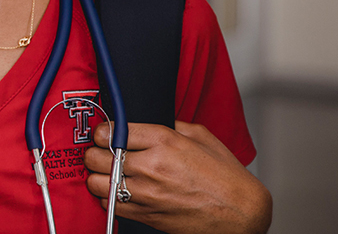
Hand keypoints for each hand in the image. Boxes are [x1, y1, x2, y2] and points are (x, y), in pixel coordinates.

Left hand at [84, 121, 270, 233]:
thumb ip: (169, 125)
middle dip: (95, 153)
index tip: (106, 134)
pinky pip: (109, 205)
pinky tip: (119, 191)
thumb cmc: (226, 178)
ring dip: (98, 176)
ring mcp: (146, 193)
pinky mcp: (146, 214)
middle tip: (102, 153)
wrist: (242, 214)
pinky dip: (108, 197)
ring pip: (96, 182)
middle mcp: (151, 166)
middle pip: (95, 156)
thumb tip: (147, 123)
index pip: (111, 131)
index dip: (103, 132)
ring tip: (108, 173)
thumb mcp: (201, 137)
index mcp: (163, 141)